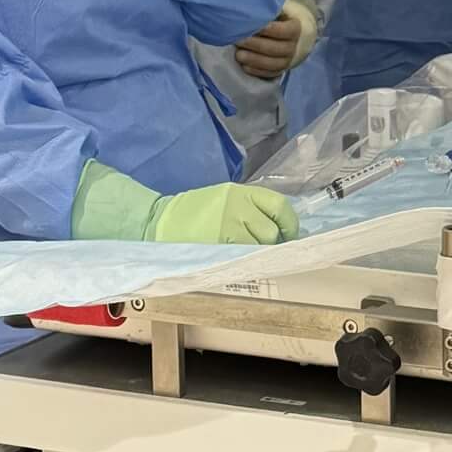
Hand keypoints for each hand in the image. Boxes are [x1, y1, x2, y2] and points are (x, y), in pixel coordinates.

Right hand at [148, 181, 299, 245]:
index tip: (290, 233)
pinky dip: (245, 259)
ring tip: (248, 253)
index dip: (290, 223)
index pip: (279, 205)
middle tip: (268, 249)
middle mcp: (239, 206)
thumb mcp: (224, 197)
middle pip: (272, 230)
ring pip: (260, 246)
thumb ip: (250, 207)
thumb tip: (277, 226)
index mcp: (241, 192)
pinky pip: (244, 255)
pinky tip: (238, 258)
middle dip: (273, 243)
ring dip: (259, 253)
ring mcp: (229, 226)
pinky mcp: (220, 243)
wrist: (161, 220)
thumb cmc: (194, 211)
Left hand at [235, 12, 303, 79]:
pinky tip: (244, 65)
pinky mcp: (280, 71)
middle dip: (255, 45)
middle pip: (275, 49)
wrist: (289, 36)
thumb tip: (254, 8)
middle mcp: (293, 47)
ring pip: (272, 64)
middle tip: (237, 39)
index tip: (251, 25)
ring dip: (254, 60)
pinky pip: (268, 74)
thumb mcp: (278, 10)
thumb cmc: (278, 18)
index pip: (283, 31)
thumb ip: (269, 9)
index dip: (268, 29)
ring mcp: (287, 61)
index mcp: (295, 29)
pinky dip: (256, 71)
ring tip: (238, 54)